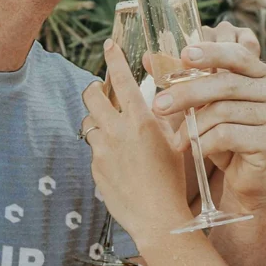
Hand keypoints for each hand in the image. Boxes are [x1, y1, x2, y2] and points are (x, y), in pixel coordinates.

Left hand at [82, 42, 192, 247]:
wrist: (158, 219)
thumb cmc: (173, 180)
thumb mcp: (177, 142)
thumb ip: (165, 117)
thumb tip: (161, 98)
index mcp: (141, 120)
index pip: (122, 79)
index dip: (114, 58)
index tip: (109, 46)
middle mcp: (117, 131)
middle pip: (92, 95)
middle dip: (95, 88)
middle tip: (102, 90)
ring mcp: (102, 151)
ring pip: (89, 123)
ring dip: (98, 120)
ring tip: (113, 129)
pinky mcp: (94, 169)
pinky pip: (94, 150)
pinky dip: (103, 148)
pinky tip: (120, 162)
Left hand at [150, 23, 265, 213]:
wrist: (249, 179)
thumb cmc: (225, 137)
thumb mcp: (203, 105)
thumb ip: (181, 80)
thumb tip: (147, 58)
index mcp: (259, 74)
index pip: (236, 54)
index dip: (210, 52)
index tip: (184, 55)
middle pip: (225, 84)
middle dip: (187, 93)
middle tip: (159, 105)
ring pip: (223, 111)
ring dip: (192, 126)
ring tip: (177, 140)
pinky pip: (228, 135)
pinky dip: (204, 143)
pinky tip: (194, 150)